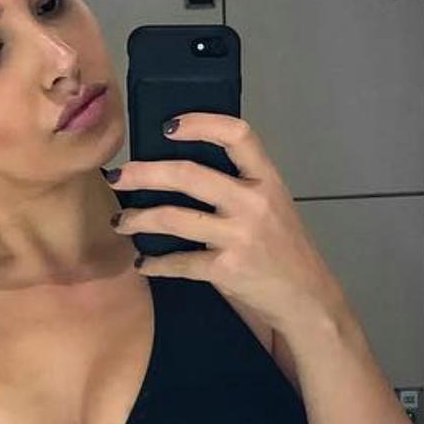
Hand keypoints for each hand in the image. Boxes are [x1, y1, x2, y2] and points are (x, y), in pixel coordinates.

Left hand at [107, 113, 345, 334]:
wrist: (306, 299)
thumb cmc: (284, 250)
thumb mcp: (272, 206)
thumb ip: (240, 186)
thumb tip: (184, 172)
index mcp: (267, 179)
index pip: (236, 134)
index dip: (200, 124)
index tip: (167, 127)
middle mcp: (253, 202)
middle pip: (188, 175)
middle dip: (144, 174)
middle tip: (117, 177)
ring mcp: (240, 237)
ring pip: (174, 218)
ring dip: (139, 219)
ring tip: (122, 223)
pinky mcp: (227, 270)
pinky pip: (179, 263)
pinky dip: (155, 264)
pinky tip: (143, 263)